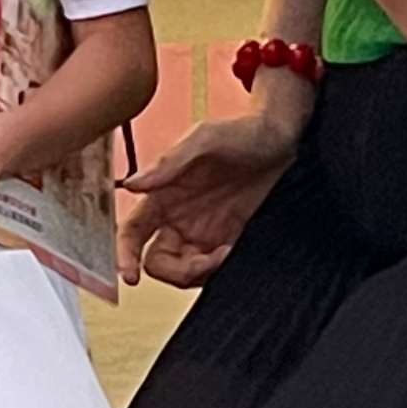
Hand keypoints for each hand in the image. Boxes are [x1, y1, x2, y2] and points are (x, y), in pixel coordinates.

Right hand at [117, 109, 301, 288]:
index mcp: (163, 195)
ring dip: (201, 272)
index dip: (124, 255)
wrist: (281, 139)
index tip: (130, 276)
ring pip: (184, 272)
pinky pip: (212, 271)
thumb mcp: (205, 139)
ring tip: (225, 252)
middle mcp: (178, 218)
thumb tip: (132, 184)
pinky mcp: (227, 241)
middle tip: (204, 262)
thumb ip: (168, 163)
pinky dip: (218, 271)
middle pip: (157, 262)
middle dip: (176, 271)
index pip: (132, 231)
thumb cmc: (242, 131)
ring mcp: (203, 233)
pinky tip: (233, 251)